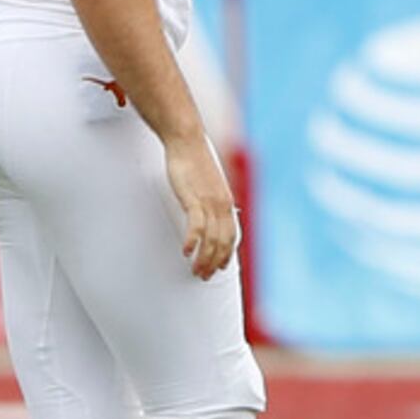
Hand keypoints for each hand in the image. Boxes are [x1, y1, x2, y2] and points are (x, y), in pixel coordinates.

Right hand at [164, 130, 237, 279]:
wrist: (187, 142)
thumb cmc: (194, 162)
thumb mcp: (207, 185)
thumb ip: (210, 200)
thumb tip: (209, 211)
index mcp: (227, 202)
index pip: (232, 235)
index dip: (228, 253)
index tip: (222, 267)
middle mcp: (223, 204)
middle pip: (224, 242)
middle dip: (215, 262)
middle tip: (204, 276)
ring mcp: (210, 202)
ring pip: (212, 238)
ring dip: (205, 258)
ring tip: (196, 271)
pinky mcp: (194, 198)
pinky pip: (197, 225)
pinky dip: (193, 240)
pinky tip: (186, 252)